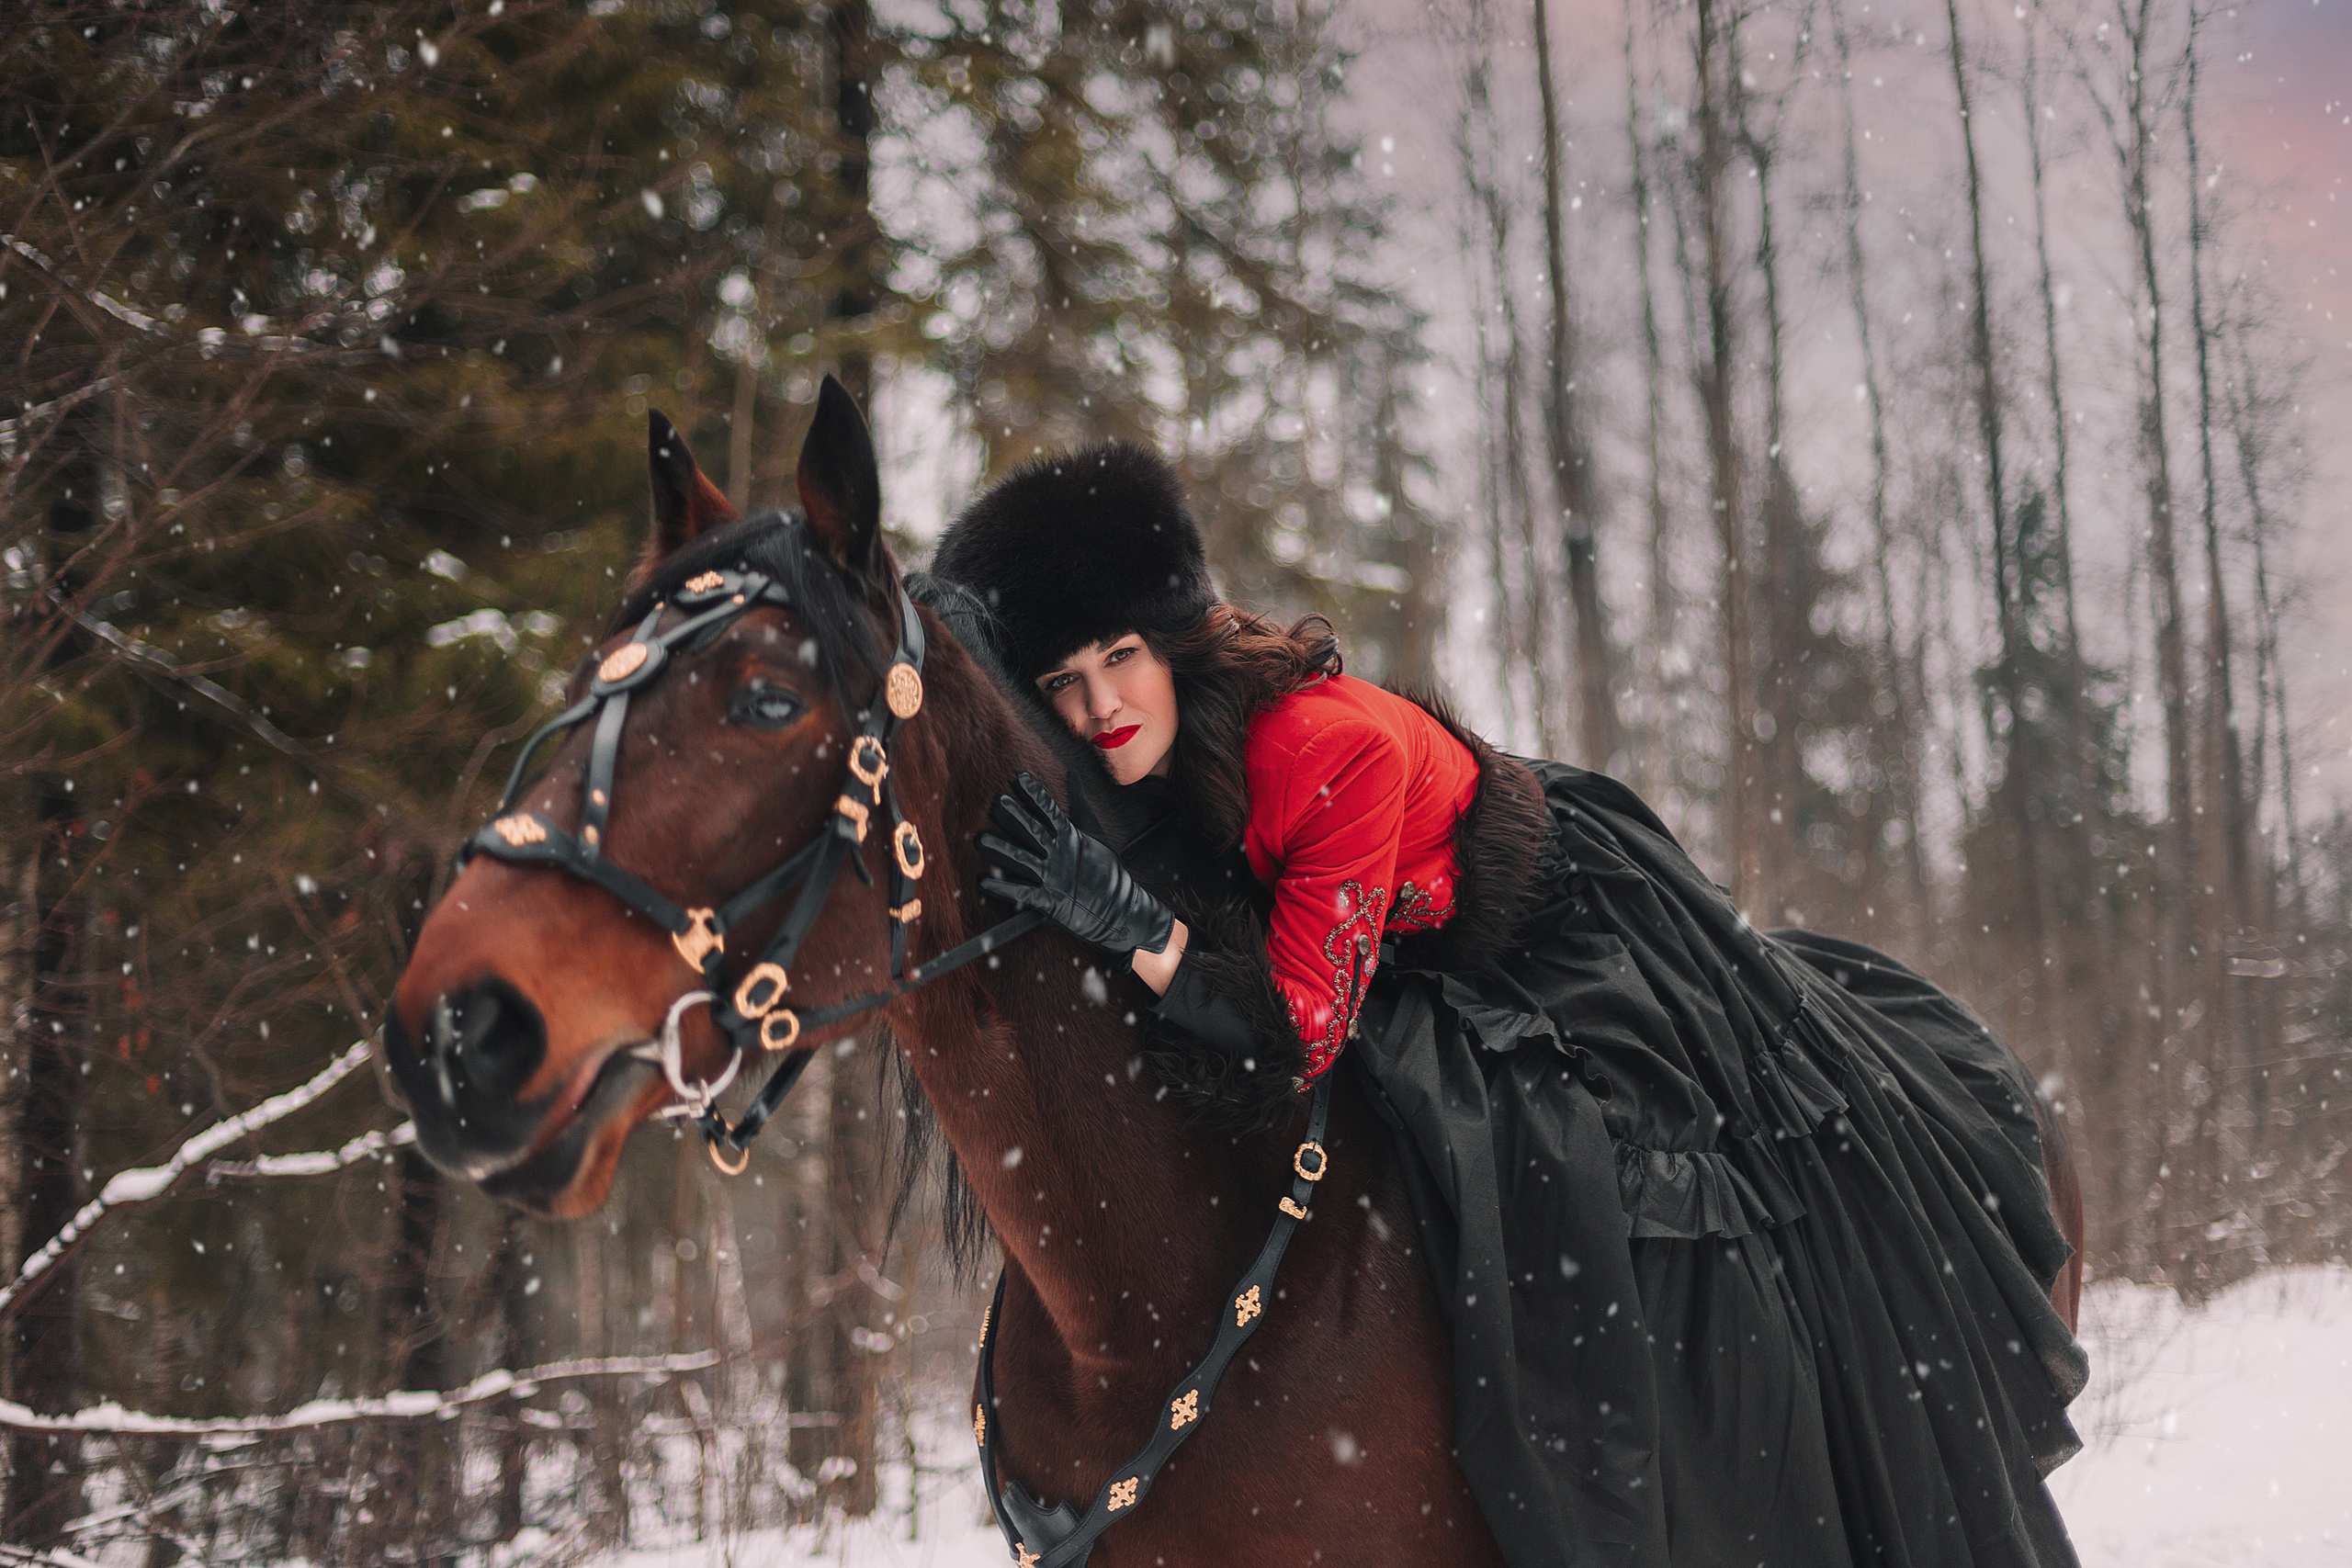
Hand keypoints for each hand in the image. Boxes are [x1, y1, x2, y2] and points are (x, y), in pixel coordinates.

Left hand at [977, 772, 1175, 957]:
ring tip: (980, 840)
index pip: (1050, 810)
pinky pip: (1021, 893)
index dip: (1034, 794)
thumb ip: (1079, 802)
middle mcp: (1058, 854)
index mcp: (1069, 836)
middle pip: (1033, 831)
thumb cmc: (1105, 869)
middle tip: (997, 803)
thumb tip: (1072, 773)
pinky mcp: (1048, 901)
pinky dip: (1002, 888)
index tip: (1018, 778)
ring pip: (1021, 860)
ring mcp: (1053, 877)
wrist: (1119, 909)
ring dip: (1000, 850)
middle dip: (1014, 817)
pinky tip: (983, 881)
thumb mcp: (1093, 831)